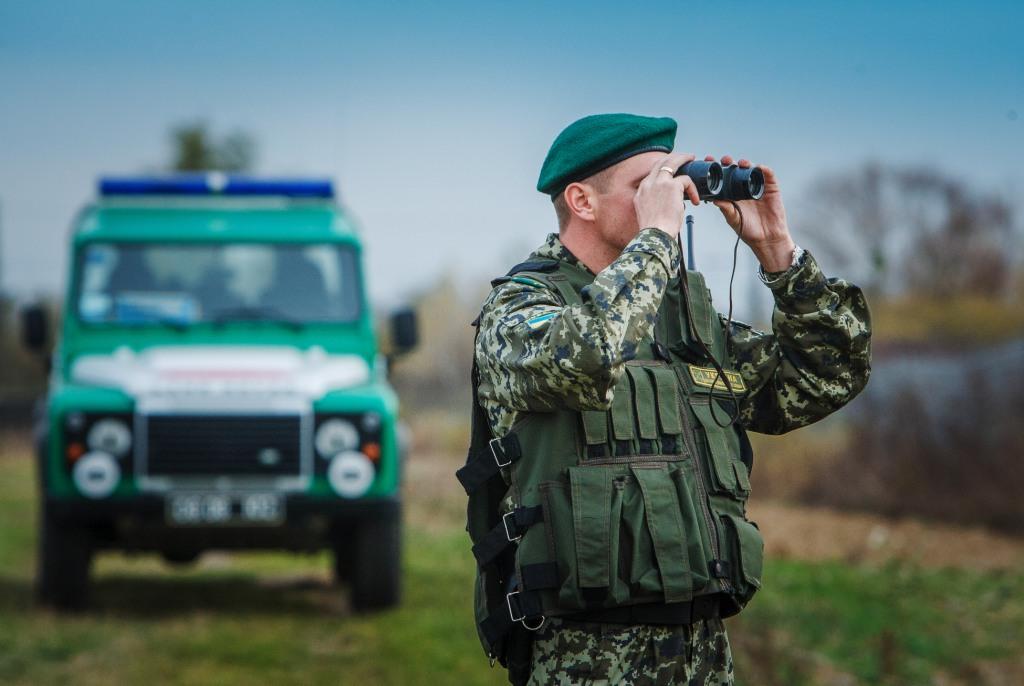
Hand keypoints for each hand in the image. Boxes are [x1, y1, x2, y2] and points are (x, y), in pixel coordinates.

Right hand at [633, 153, 700, 239]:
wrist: (654, 235)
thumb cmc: (654, 230)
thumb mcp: (647, 214)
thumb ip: (654, 204)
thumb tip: (669, 203)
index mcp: (641, 191)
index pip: (652, 172)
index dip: (663, 167)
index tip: (671, 169)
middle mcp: (648, 184)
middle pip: (660, 162)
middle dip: (673, 157)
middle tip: (683, 157)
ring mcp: (659, 183)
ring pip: (672, 162)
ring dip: (683, 158)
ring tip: (692, 158)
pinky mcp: (672, 186)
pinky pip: (686, 180)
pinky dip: (693, 189)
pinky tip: (696, 200)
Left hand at [707, 155, 795, 271]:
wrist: (767, 238)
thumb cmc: (748, 230)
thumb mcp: (733, 219)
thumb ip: (726, 209)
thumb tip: (714, 200)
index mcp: (732, 193)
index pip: (722, 177)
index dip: (716, 169)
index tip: (708, 162)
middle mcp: (744, 187)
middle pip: (735, 170)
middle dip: (729, 162)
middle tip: (723, 161)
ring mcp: (758, 186)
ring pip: (751, 169)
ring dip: (745, 163)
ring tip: (740, 163)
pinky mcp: (771, 188)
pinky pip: (768, 175)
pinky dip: (764, 169)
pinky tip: (758, 168)